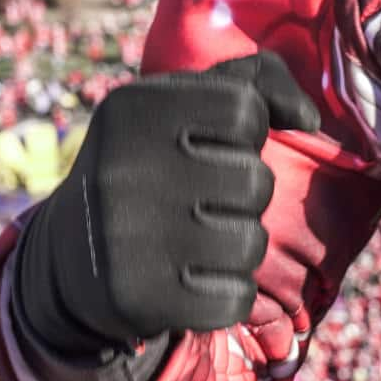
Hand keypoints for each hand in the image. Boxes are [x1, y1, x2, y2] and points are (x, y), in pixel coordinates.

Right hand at [13, 54, 323, 380]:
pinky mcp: (138, 299)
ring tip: (198, 242)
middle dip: (244, 196)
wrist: (72, 256)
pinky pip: (235, 299)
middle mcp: (123, 170)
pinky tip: (190, 283)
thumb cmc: (150, 167)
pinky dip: (226, 296)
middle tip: (202, 202)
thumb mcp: (180, 104)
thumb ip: (256, 81)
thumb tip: (308, 119)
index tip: (209, 148)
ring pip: (251, 243)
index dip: (244, 134)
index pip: (246, 110)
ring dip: (238, 247)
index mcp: (132, 109)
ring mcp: (127, 238)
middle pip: (255, 180)